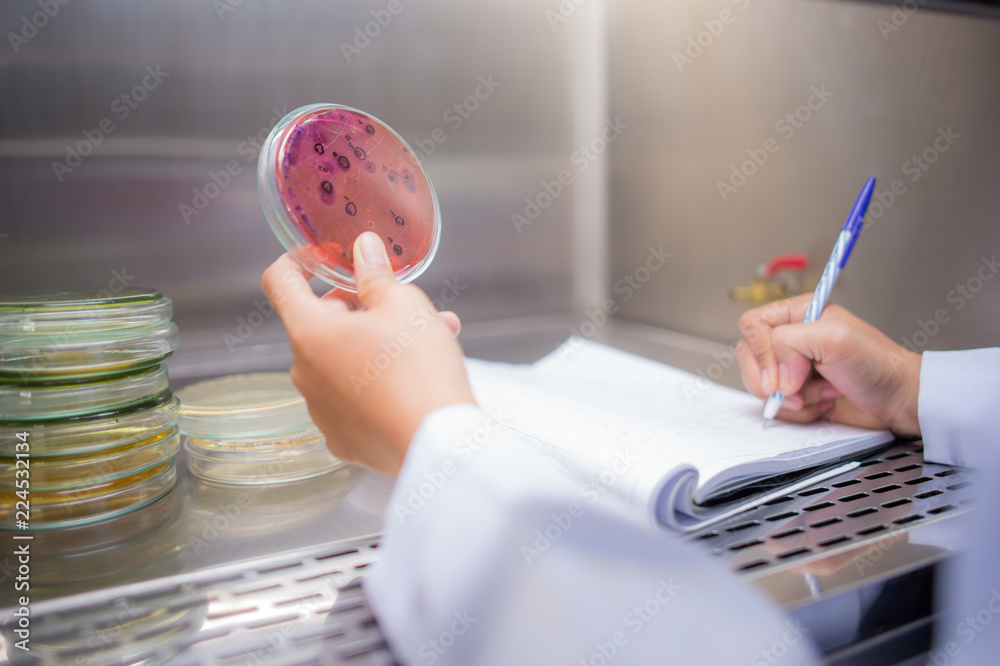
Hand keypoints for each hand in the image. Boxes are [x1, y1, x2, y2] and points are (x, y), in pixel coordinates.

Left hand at [262, 232, 476, 476]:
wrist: (438, 443)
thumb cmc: (418, 368)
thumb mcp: (404, 305)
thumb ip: (377, 274)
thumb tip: (363, 249)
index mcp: (309, 332)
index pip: (280, 282)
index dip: (299, 261)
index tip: (325, 258)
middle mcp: (304, 374)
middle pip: (321, 324)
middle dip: (362, 308)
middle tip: (406, 305)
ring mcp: (321, 411)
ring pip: (345, 362)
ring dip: (379, 346)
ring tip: (433, 339)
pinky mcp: (344, 439)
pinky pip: (355, 400)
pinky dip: (379, 385)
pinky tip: (416, 382)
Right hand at [735, 294, 920, 435]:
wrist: (898, 401)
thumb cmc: (878, 366)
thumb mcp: (834, 339)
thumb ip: (790, 343)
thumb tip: (776, 376)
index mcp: (798, 313)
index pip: (752, 324)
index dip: (762, 351)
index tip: (784, 375)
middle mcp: (792, 338)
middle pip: (749, 357)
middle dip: (774, 381)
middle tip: (799, 388)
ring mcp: (792, 367)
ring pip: (760, 385)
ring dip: (792, 398)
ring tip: (823, 392)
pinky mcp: (796, 392)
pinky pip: (776, 406)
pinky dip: (798, 412)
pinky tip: (824, 402)